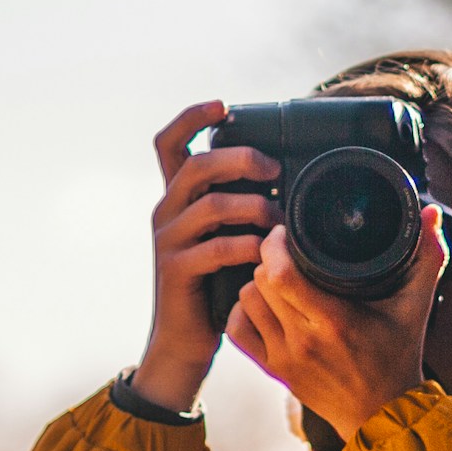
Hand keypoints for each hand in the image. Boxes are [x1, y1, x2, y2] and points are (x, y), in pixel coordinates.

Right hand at [131, 100, 280, 413]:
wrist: (184, 344)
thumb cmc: (214, 288)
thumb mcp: (225, 238)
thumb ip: (240, 209)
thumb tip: (284, 181)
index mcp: (177, 198)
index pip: (169, 142)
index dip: (192, 117)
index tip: (222, 106)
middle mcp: (167, 212)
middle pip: (196, 165)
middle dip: (239, 159)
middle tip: (274, 170)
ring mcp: (169, 242)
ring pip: (210, 205)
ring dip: (253, 207)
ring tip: (279, 220)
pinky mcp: (176, 271)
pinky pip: (215, 249)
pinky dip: (246, 247)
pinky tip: (265, 254)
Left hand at [225, 208, 449, 444]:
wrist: (383, 414)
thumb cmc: (398, 358)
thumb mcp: (416, 307)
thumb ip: (427, 257)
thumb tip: (430, 211)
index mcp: (335, 322)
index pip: (281, 273)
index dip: (275, 244)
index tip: (286, 233)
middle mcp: (303, 341)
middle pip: (261, 280)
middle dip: (269, 258)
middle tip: (285, 252)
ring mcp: (284, 358)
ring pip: (246, 300)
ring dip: (257, 283)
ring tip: (276, 277)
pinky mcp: (274, 371)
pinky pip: (237, 330)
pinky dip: (243, 311)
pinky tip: (262, 305)